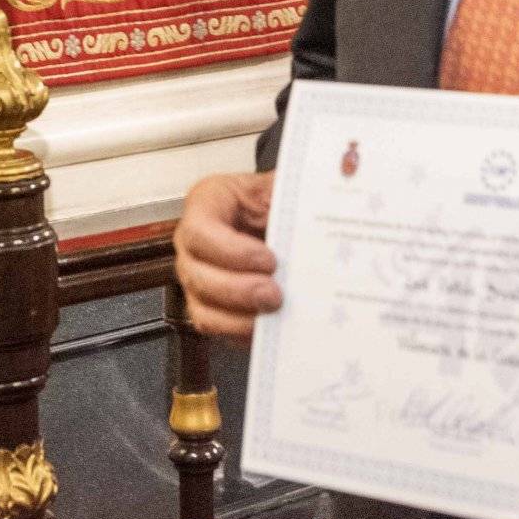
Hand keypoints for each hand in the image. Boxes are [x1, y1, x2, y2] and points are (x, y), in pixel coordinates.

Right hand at [174, 171, 279, 339]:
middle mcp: (193, 243)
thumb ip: (293, 191)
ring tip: (275, 314)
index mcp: (206, 203)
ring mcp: (196, 277)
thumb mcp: (281, 185)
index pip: (200, 230)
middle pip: (197, 274)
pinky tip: (269, 328)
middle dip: (238, 290)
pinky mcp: (208, 305)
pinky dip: (241, 332)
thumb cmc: (273, 201)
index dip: (231, 251)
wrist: (278, 221)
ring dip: (239, 318)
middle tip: (275, 296)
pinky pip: (216, 328)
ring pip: (201, 307)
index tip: (270, 260)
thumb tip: (326, 191)